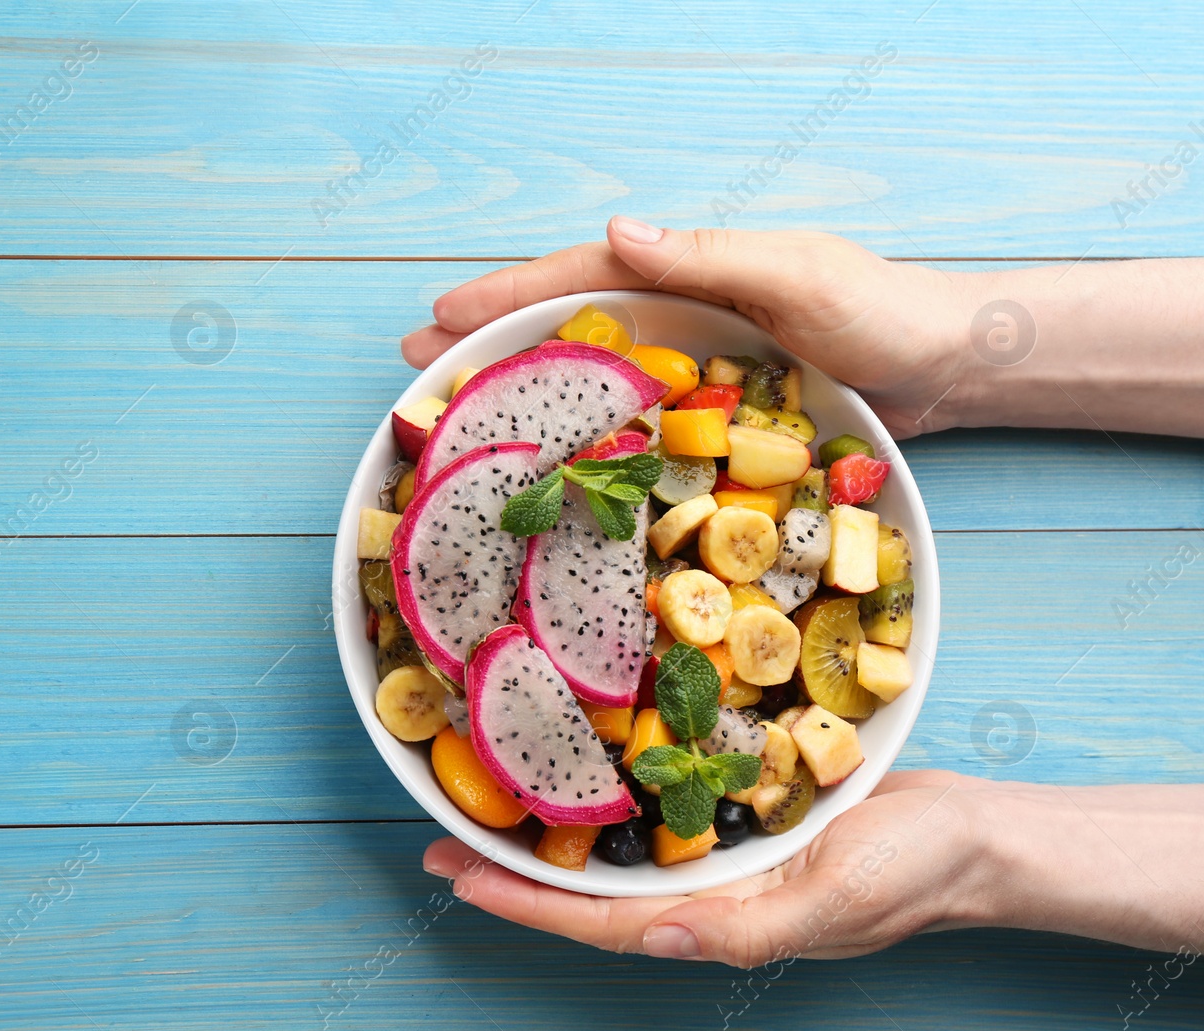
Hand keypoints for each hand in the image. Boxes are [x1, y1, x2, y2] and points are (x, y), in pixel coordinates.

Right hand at [401, 219, 972, 437]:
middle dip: (490, 340)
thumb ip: (709, 254)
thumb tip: (613, 232)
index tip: (440, 318)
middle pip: (566, 324)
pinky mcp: (714, 413)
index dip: (506, 295)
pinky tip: (553, 464)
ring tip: (460, 418)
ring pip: (590, 373)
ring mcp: (693, 364)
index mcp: (687, 271)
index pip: (578, 278)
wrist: (947, 366)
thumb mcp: (796, 273)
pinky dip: (584, 436)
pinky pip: (634, 421)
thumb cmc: (881, 310)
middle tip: (418, 371)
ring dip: (525, 390)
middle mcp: (679, 314)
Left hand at [422, 770, 990, 966]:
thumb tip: (657, 937)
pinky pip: (657, 809)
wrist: (970, 835)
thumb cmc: (912, 872)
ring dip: (551, 832)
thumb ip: (746, 929)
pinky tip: (580, 769)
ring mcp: (718, 856)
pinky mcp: (735, 815)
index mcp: (717, 920)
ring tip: (487, 804)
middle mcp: (704, 891)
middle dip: (515, 869)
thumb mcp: (834, 901)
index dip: (525, 902)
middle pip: (590, 888)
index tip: (457, 874)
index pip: (598, 920)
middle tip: (440, 838)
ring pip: (614, 849)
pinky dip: (610, 794)